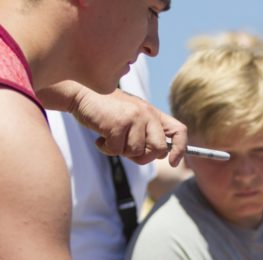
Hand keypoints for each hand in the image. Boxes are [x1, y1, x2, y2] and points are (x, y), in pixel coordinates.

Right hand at [71, 87, 187, 165]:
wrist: (81, 94)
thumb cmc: (106, 111)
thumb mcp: (131, 119)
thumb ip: (146, 134)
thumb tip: (161, 156)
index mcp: (153, 113)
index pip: (179, 131)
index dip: (181, 149)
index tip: (173, 163)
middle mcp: (147, 114)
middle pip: (159, 150)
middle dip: (143, 157)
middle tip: (126, 150)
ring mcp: (134, 118)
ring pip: (136, 152)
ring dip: (120, 152)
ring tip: (110, 137)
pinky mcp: (119, 123)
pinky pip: (117, 150)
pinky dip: (106, 149)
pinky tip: (100, 137)